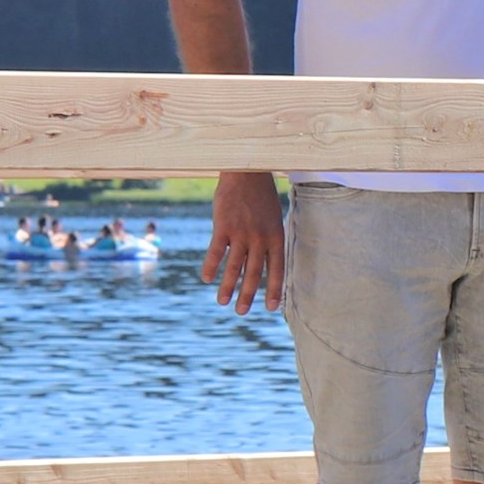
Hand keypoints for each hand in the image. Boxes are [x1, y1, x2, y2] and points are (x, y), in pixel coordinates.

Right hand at [205, 169, 287, 310]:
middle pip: (254, 273)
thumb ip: (269, 238)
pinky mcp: (223, 226)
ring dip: (227, 287)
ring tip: (222, 302)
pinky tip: (206, 279)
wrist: (246, 171)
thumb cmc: (260, 194)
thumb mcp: (273, 216)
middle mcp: (260, 238)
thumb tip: (266, 259)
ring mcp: (241, 233)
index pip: (277, 269)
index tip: (272, 308)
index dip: (275, 290)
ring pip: (234, 267)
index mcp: (275, 236)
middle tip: (241, 312)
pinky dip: (211, 266)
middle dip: (248, 295)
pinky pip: (216, 252)